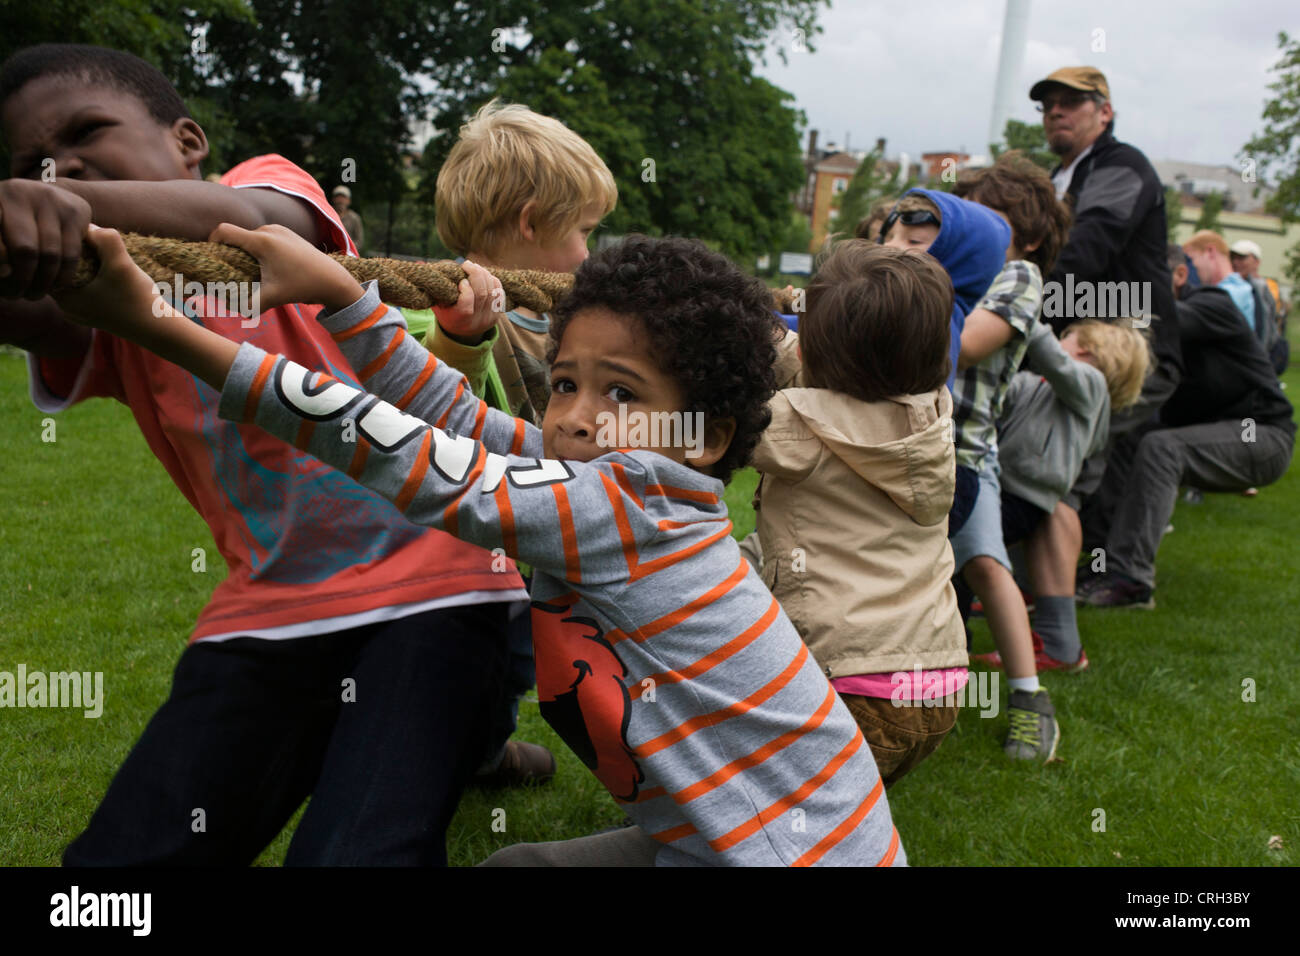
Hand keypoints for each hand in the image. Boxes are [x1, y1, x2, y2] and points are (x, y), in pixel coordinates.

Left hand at [0, 179, 92, 299]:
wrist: (44, 199)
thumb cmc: (10, 222)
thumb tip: (6, 273)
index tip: (2, 283)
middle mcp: (22, 192)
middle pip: (26, 251)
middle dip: (22, 281)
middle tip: (19, 296)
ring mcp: (53, 200)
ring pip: (52, 255)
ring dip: (44, 283)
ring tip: (36, 294)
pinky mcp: (77, 211)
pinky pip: (72, 253)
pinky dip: (63, 275)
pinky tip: (56, 284)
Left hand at [50, 224, 165, 337]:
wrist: (160, 330)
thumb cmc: (138, 300)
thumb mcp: (121, 263)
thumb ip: (105, 239)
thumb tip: (90, 226)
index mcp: (63, 297)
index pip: (55, 259)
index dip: (72, 245)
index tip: (94, 243)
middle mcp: (67, 308)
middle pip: (65, 268)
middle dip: (82, 255)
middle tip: (103, 250)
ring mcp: (81, 314)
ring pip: (79, 278)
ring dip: (93, 265)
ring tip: (113, 263)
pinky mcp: (96, 316)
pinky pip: (90, 289)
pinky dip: (100, 278)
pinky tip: (119, 278)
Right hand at [208, 222, 363, 311]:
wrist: (333, 280)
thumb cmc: (302, 287)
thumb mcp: (272, 298)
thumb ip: (247, 304)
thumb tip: (227, 309)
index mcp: (262, 241)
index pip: (224, 230)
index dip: (211, 241)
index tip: (210, 258)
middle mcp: (269, 230)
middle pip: (236, 235)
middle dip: (229, 251)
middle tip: (227, 271)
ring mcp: (279, 230)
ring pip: (250, 237)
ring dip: (244, 251)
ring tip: (247, 271)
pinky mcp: (286, 233)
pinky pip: (262, 238)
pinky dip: (257, 249)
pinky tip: (263, 267)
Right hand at [433, 260, 503, 344]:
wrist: (461, 331)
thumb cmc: (445, 311)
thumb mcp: (436, 301)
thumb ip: (433, 286)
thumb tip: (419, 264)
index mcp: (458, 319)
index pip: (467, 302)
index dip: (466, 288)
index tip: (461, 280)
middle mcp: (475, 321)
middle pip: (482, 293)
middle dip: (476, 274)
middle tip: (467, 264)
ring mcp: (488, 318)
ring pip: (492, 291)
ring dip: (484, 274)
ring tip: (474, 267)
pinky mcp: (496, 314)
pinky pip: (500, 293)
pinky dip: (493, 281)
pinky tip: (484, 275)